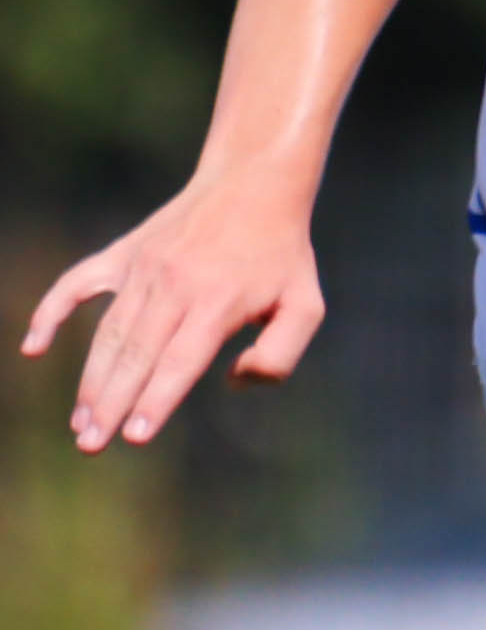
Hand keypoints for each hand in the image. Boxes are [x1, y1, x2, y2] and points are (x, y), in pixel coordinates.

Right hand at [19, 174, 326, 453]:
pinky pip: (76, 284)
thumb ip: (281, 353)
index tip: (134, 437)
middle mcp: (173, 287)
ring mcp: (142, 269)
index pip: (179, 362)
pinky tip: (34, 347)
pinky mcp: (123, 254)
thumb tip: (234, 380)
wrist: (253, 185)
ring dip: (91, 378)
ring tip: (81, 421)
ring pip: (108, 332)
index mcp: (217, 303)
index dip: (155, 401)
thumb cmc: (282, 255)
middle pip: (135, 355)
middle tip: (91, 444)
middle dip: (111, 403)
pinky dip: (51, 312)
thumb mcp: (306, 305)